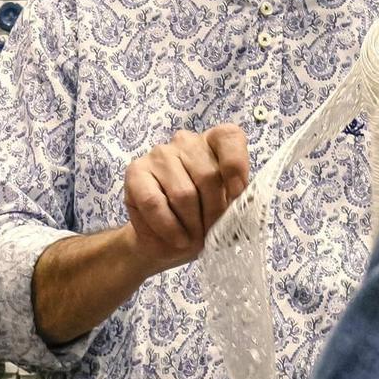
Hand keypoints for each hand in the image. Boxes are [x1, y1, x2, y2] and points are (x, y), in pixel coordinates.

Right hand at [121, 125, 252, 271]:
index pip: (230, 137)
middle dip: (214, 213)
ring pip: (183, 193)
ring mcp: (159, 154)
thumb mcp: (226, 211)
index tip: (237, 196)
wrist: (166, 240)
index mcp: (214, 143)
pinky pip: (154, 203)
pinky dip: (168, 227)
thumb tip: (242, 206)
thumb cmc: (201, 220)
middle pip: (209, 175)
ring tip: (192, 238)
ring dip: (191, 225)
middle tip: (211, 233)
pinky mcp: (135, 172)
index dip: (236, 167)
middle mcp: (186, 141)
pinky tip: (176, 238)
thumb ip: (237, 203)